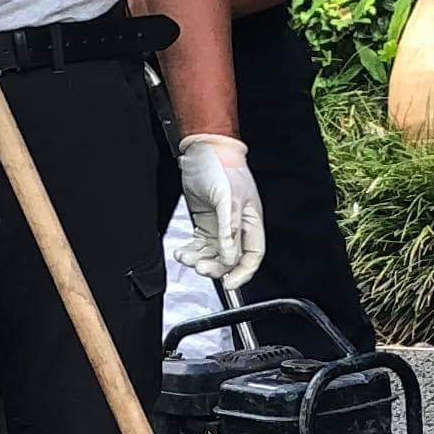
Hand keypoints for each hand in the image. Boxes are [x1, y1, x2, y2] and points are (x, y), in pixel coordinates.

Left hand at [176, 134, 264, 284]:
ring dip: (199, 260)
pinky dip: (191, 252)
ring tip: (185, 256)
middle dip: (215, 267)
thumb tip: (229, 257)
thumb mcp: (227, 198)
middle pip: (230, 259)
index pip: (252, 256)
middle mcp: (237, 227)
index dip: (242, 273)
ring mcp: (220, 226)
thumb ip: (229, 229)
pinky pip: (199, 246)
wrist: (202, 150)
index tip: (228, 283)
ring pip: (212, 255)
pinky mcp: (205, 223)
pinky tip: (182, 251)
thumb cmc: (220, 166)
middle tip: (200, 267)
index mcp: (250, 221)